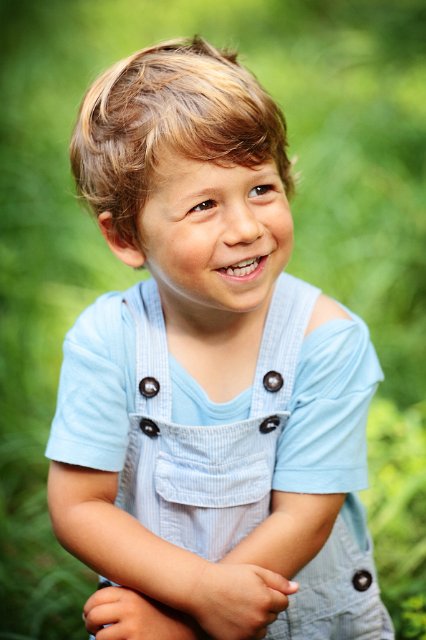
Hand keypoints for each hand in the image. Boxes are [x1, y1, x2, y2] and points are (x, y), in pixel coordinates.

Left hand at [83, 586, 202, 639]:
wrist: (185, 628)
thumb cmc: (160, 611)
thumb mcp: (143, 596)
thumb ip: (124, 593)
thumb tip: (93, 599)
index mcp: (131, 593)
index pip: (97, 598)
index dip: (89, 608)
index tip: (89, 613)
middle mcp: (130, 608)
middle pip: (93, 615)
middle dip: (89, 624)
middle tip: (94, 628)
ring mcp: (133, 628)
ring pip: (99, 637)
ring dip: (100, 638)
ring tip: (106, 637)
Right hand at [189, 563, 297, 639]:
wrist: (201, 589)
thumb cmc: (228, 577)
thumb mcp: (255, 571)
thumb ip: (278, 581)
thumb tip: (297, 588)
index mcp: (266, 600)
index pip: (284, 603)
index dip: (273, 595)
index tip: (258, 589)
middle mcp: (259, 619)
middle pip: (273, 616)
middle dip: (265, 607)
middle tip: (246, 595)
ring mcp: (248, 632)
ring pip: (263, 629)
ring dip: (257, 620)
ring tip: (240, 606)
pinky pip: (250, 637)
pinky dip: (246, 630)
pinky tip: (235, 617)